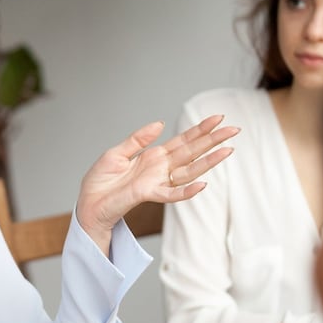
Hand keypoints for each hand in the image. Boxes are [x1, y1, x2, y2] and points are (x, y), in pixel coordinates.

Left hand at [75, 115, 238, 238]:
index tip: (217, 118)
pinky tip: (203, 184)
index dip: (200, 130)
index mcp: (153, 156)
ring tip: (228, 150)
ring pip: (189, 171)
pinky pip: (172, 194)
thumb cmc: (100, 182)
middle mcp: (160, 169)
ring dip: (209, 162)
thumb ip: (137, 139)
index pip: (182, 141)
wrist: (88, 204)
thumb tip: (160, 123)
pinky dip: (187, 191)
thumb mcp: (116, 153)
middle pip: (192, 152)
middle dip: (212, 140)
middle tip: (234, 129)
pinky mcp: (148, 195)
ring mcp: (157, 182)